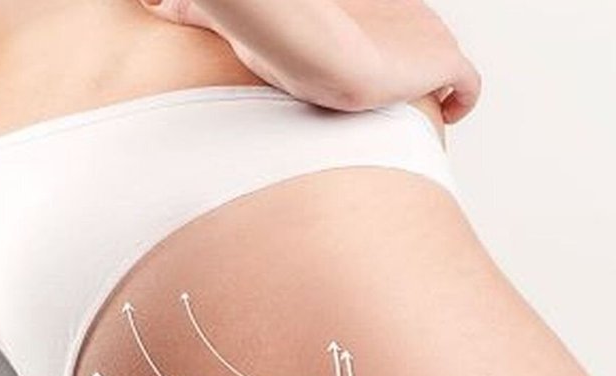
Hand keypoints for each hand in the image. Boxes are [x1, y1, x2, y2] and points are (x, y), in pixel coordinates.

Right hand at [137, 0, 479, 122]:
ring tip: (416, 124)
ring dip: (431, 94)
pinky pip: (467, 87)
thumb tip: (148, 3)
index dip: (369, 50)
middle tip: (387, 108)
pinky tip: (447, 118)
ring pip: (440, 69)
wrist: (308, 36)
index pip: (371, 24)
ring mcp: (424, 39)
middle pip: (411, 46)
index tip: (361, 79)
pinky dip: (461, 102)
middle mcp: (398, 15)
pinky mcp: (442, 64)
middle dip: (401, 75)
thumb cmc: (274, 28)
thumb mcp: (236, 24)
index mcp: (356, 4)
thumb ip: (195, 10)